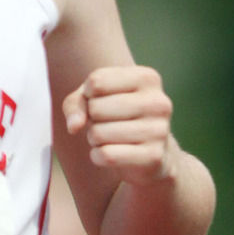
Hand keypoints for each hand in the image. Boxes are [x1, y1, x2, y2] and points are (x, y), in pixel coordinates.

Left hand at [61, 65, 176, 182]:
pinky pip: (106, 155)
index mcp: (147, 78)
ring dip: (94, 139)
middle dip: (91, 119)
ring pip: (98, 134)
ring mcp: (159, 130)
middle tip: (106, 123)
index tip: (100, 100)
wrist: (150, 151)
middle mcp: (158, 102)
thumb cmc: (117, 115)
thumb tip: (74, 126)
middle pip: (95, 108)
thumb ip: (76, 104)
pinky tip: (110, 153)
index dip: (87, 95)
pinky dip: (97, 156)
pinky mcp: (153, 156)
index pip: (96, 81)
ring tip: (110, 138)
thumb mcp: (94, 99)